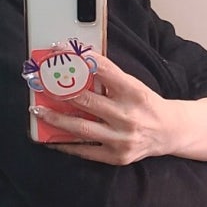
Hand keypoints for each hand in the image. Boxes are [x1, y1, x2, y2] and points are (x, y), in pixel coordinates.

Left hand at [33, 53, 172, 164]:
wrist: (168, 132)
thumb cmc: (145, 105)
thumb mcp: (133, 86)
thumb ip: (108, 78)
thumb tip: (77, 64)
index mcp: (133, 92)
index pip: (102, 69)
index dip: (77, 58)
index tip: (57, 50)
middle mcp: (127, 116)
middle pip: (85, 100)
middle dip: (58, 91)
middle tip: (39, 83)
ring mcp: (121, 139)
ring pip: (81, 128)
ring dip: (56, 119)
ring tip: (38, 111)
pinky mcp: (116, 156)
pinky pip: (85, 151)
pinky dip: (66, 144)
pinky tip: (51, 138)